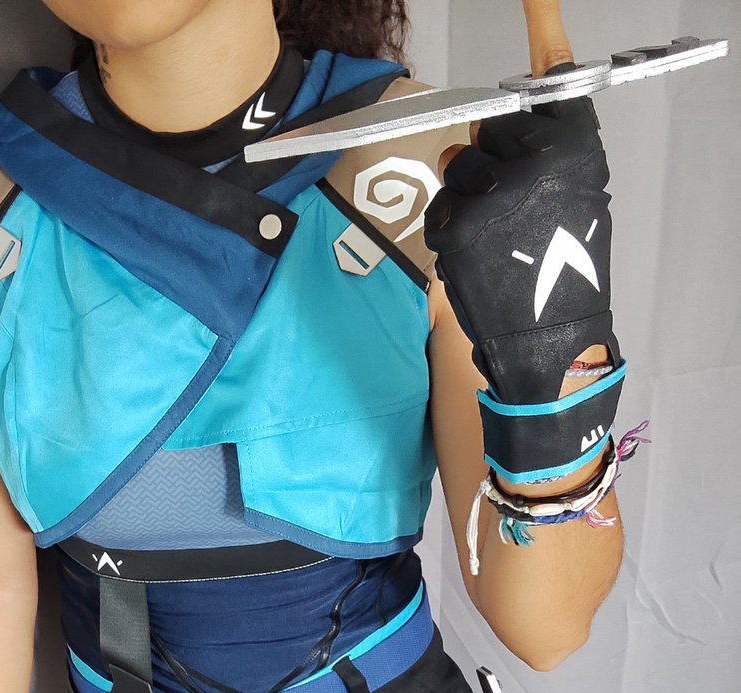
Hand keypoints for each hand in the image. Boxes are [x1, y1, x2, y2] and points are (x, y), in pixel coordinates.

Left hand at [424, 0, 622, 482]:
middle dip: (489, 164)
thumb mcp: (571, 199)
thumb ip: (532, 157)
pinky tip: (479, 257)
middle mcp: (538, 157)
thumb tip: (467, 141)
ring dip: (466, 199)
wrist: (552, 340)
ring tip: (497, 240)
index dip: (543, 25)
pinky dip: (449, 230)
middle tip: (513, 212)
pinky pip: (440, 206)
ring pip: (457, 166)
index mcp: (574, 145)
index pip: (552, 74)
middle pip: (487, 129)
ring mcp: (496, 190)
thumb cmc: (562, 271)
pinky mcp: (460, 223)